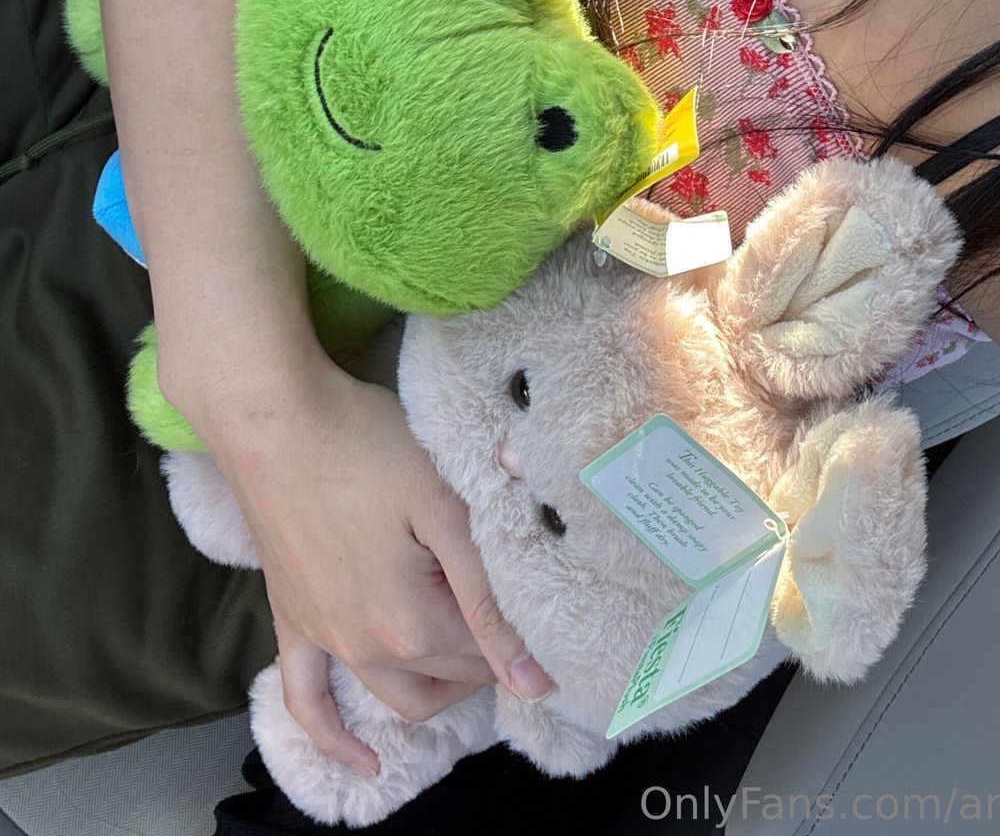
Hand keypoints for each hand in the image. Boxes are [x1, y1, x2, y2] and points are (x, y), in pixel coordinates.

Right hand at [194, 356, 553, 775]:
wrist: (274, 418)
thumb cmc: (368, 446)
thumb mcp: (447, 509)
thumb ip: (490, 599)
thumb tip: (534, 681)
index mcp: (412, 623)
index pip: (486, 658)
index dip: (520, 639)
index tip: (543, 610)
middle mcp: (365, 648)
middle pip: (446, 679)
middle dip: (486, 662)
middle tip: (515, 621)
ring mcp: (323, 637)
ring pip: (393, 696)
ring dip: (436, 691)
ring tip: (470, 667)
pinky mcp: (291, 618)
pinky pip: (307, 699)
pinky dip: (335, 737)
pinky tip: (363, 764)